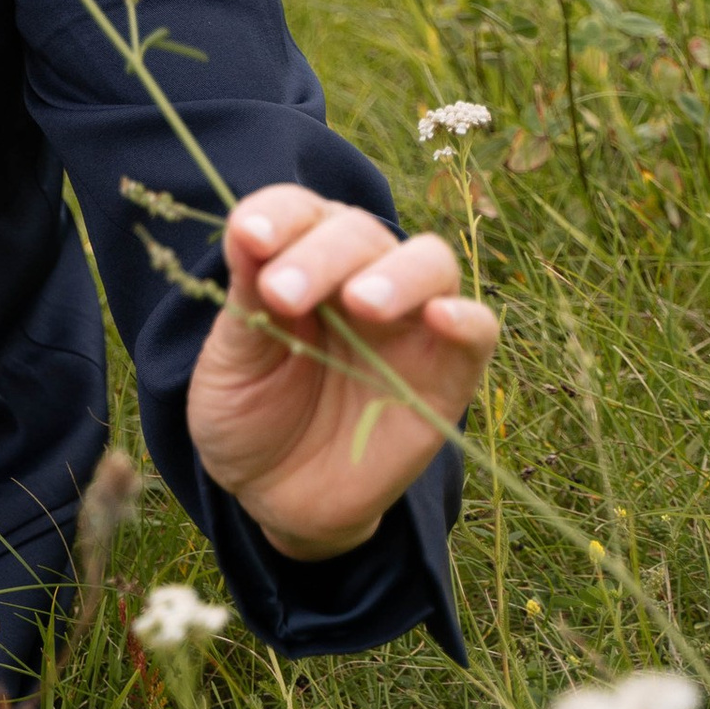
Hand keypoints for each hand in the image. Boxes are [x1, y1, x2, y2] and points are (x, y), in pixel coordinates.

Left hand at [188, 184, 499, 562]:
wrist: (275, 496)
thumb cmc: (249, 414)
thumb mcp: (231, 362)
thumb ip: (245, 302)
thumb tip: (244, 230)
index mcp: (297, 261)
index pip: (298, 212)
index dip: (276, 214)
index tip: (248, 238)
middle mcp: (356, 279)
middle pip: (359, 232)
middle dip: (321, 254)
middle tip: (283, 294)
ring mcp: (406, 324)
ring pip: (429, 263)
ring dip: (396, 273)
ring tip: (359, 303)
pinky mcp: (446, 375)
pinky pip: (478, 332)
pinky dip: (467, 318)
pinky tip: (440, 318)